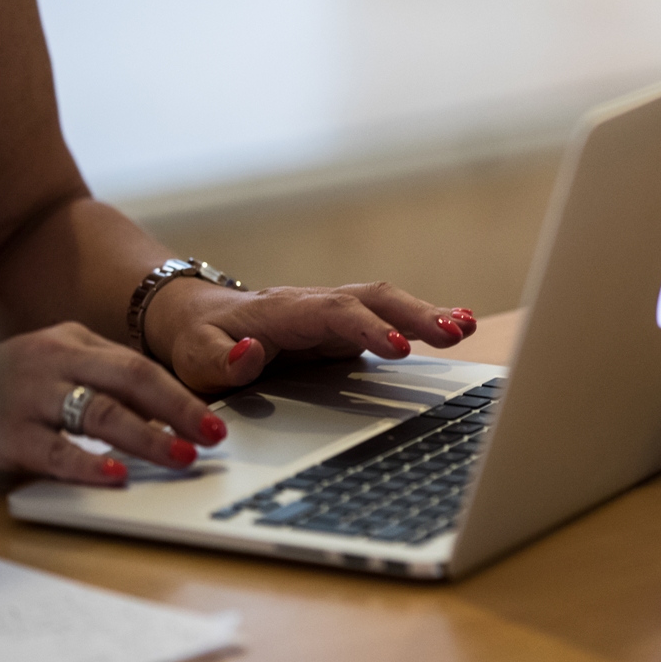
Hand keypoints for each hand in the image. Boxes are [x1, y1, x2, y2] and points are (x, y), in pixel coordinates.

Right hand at [0, 322, 227, 483]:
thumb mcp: (57, 365)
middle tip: (212, 437)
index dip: (182, 395)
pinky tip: (114, 476)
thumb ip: (103, 379)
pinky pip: (52, 450)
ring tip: (180, 457)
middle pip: (130, 379)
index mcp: (73, 341)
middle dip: (179, 409)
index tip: (215, 422)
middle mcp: (52, 361)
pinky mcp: (1, 433)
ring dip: (147, 437)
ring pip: (98, 412)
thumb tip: (169, 413)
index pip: (139, 366)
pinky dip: (87, 464)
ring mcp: (26, 396)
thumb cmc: (8, 385)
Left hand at [144, 280, 478, 393]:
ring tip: (468, 327)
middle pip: (373, 299)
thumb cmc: (194, 342)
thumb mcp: (192, 360)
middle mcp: (315, 304)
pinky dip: (423, 319)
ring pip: (386, 302)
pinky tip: (459, 325)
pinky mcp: (343, 327)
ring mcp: (332, 312)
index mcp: (283, 312)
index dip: (369, 329)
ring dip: (427, 313)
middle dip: (416, 315)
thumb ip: (219, 362)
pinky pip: (387, 316)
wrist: (193, 318)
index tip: (399, 350)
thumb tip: (251, 356)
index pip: (335, 314)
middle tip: (456, 332)